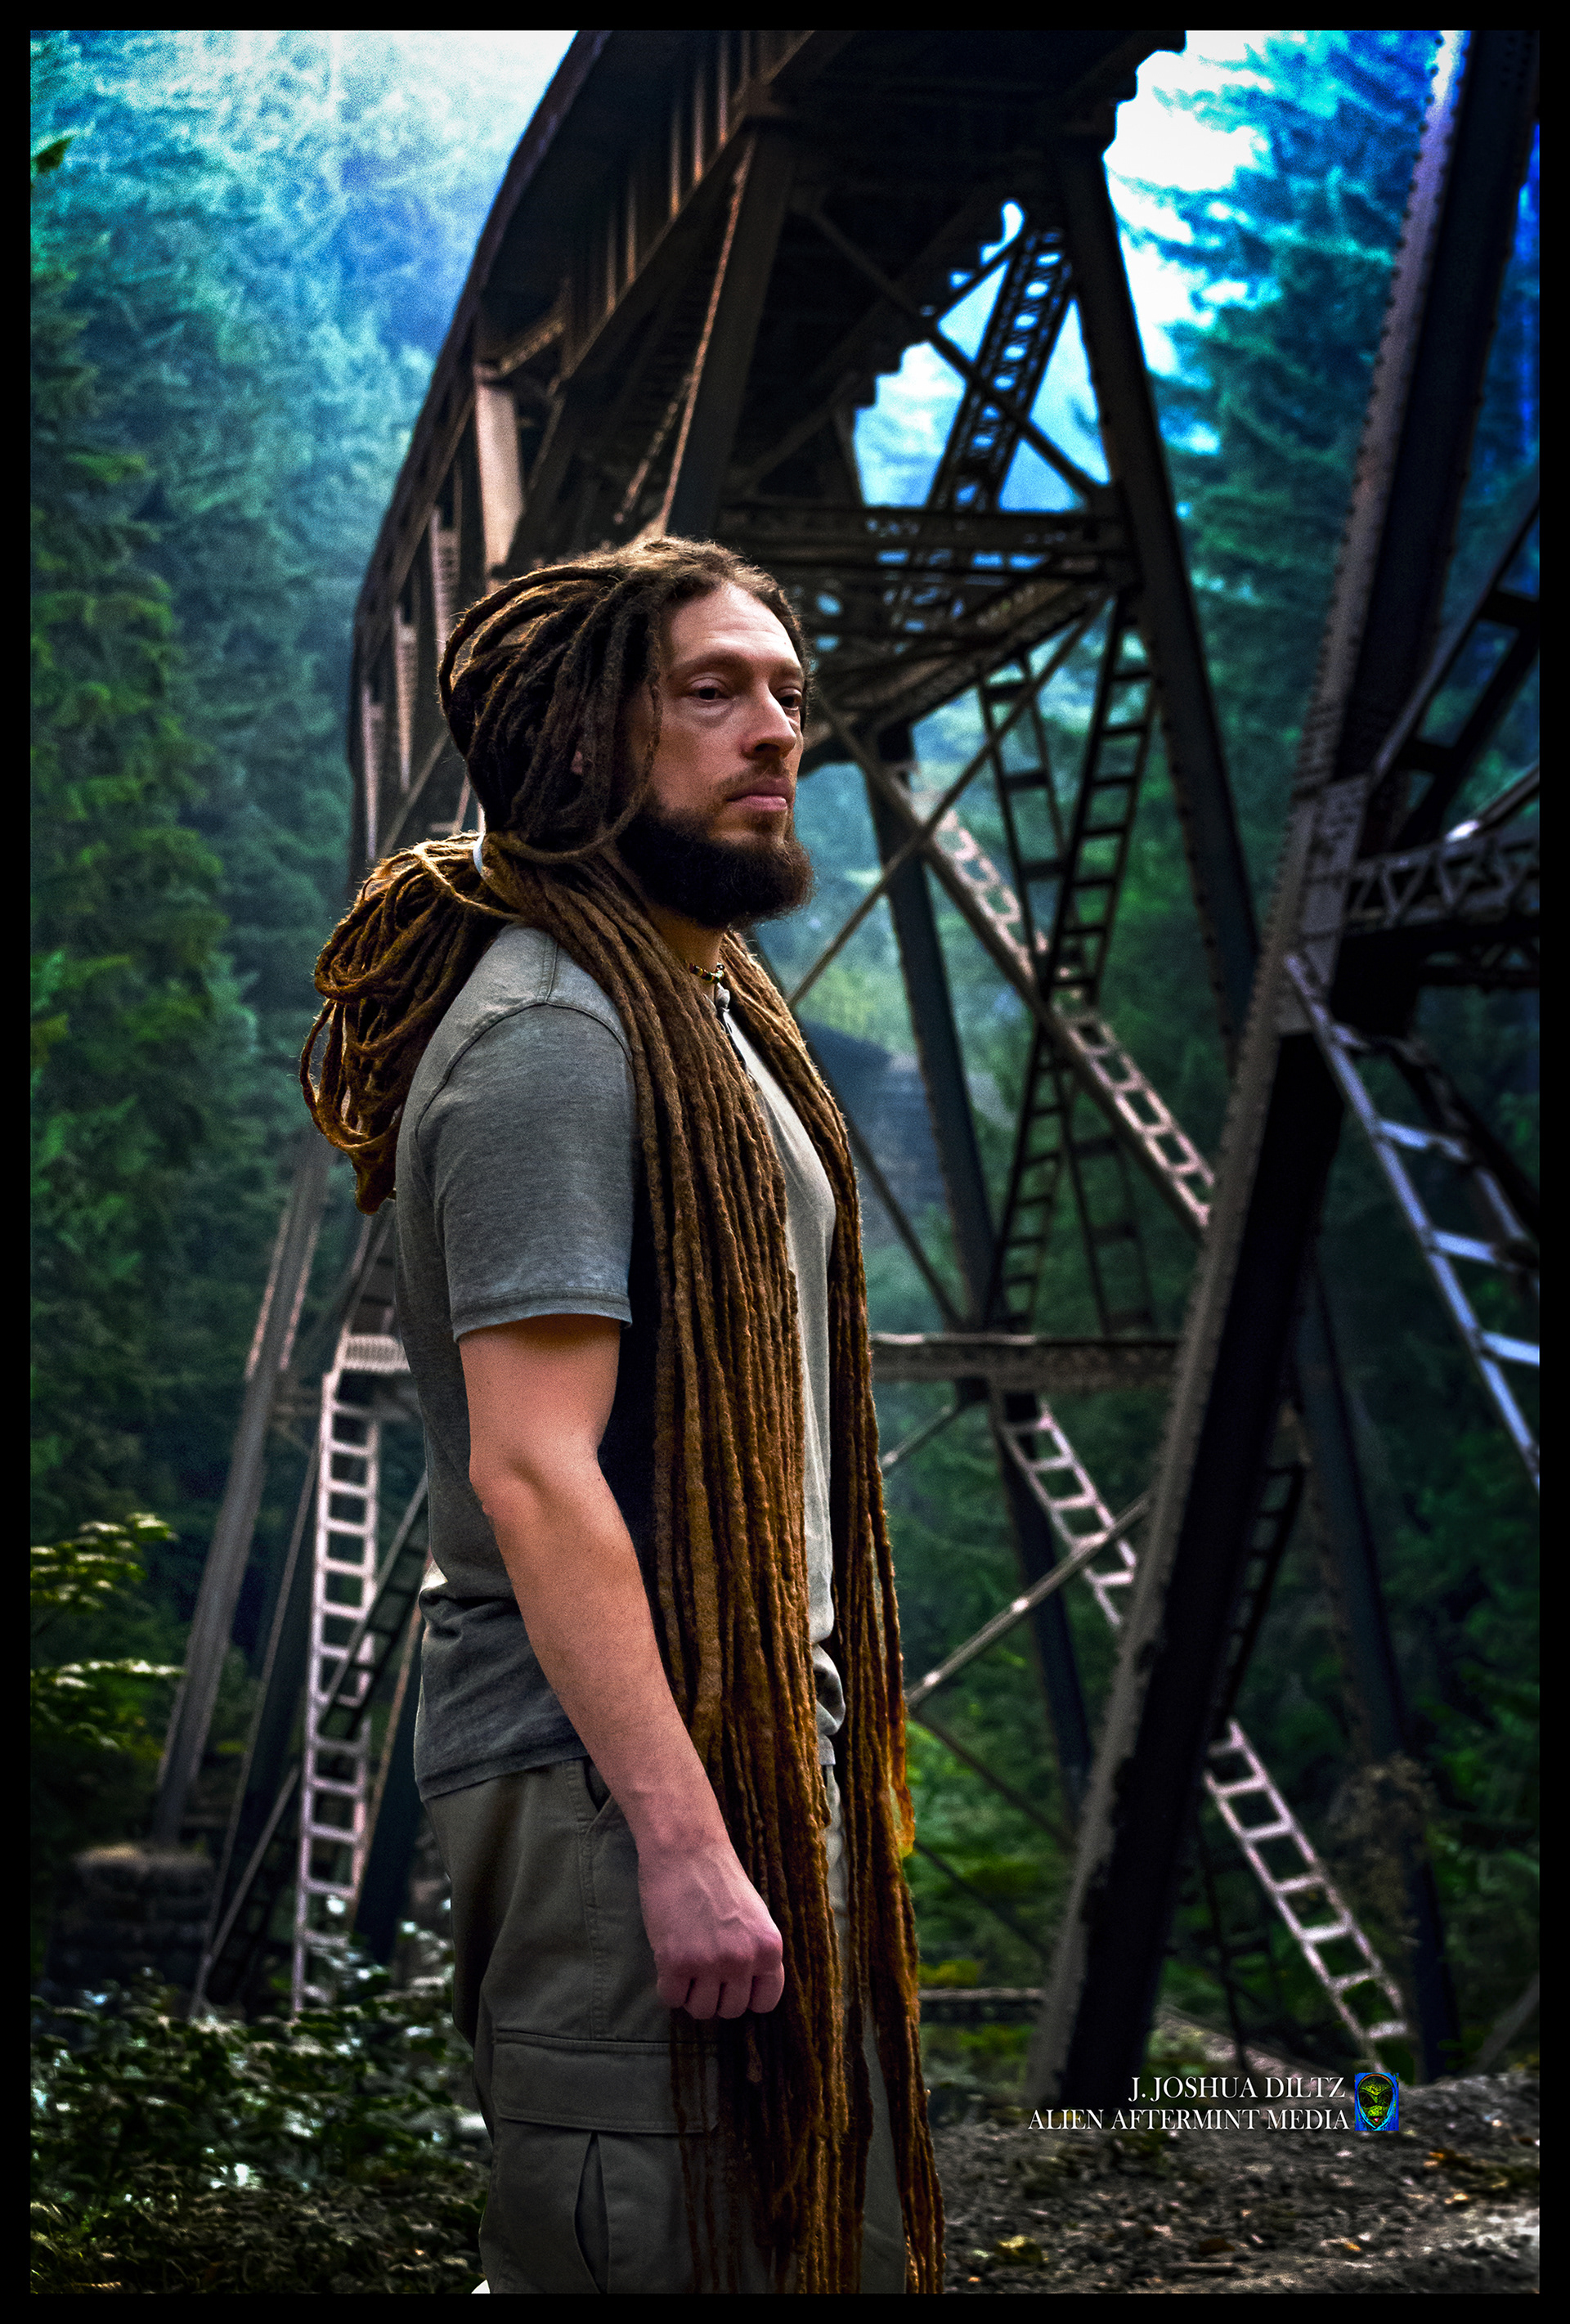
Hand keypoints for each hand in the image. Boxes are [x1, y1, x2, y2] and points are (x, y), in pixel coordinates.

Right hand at [637, 1838, 785, 2019]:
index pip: (764, 2003)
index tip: (731, 1982)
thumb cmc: (718, 1880)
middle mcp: (743, 1960)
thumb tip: (748, 1996)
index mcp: (770, 1949)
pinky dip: (667, 1986)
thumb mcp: (756, 1918)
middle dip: (715, 1993)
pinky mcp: (674, 1963)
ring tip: (686, 1960)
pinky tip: (668, 1960)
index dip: (745, 1994)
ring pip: (701, 2011)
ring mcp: (709, 1963)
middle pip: (730, 2010)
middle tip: (703, 1965)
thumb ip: (755, 1956)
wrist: (686, 1848)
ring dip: (690, 1992)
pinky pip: (671, 1999)